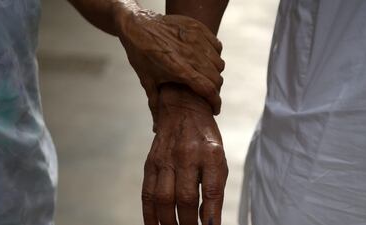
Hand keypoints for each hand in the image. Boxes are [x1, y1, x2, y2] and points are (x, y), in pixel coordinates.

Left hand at [115, 8, 224, 120]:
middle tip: (206, 94)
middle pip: (216, 77)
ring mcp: (196, 39)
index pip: (208, 89)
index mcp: (180, 69)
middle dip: (214, 90)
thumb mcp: (147, 81)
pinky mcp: (198, 28)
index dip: (215, 102)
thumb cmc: (140, 54)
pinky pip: (217, 46)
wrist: (136, 24)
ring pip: (218, 62)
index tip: (215, 110)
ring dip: (215, 72)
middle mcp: (192, 54)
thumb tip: (157, 129)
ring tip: (205, 76)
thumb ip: (156, 105)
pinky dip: (214, 54)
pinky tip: (205, 59)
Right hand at [142, 84, 227, 224]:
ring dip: (169, 223)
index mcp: (210, 154)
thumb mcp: (218, 158)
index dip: (211, 217)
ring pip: (164, 199)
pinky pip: (148, 193)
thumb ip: (214, 188)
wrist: (182, 109)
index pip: (212, 191)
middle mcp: (186, 156)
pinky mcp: (150, 164)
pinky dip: (150, 214)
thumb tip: (207, 221)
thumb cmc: (205, 139)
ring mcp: (165, 159)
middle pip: (185, 198)